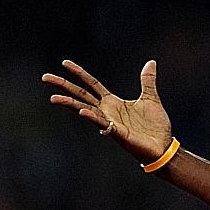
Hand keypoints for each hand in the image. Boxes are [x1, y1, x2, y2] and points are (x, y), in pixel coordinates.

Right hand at [43, 59, 170, 163]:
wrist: (164, 147)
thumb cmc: (156, 126)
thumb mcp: (151, 98)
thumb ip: (147, 80)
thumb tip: (151, 62)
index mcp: (113, 102)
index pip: (91, 83)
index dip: (79, 73)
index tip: (65, 62)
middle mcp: (107, 111)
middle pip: (81, 95)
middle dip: (63, 86)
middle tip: (45, 77)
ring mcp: (110, 122)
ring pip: (85, 109)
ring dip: (70, 103)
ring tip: (53, 98)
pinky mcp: (118, 133)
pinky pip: (103, 124)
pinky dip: (93, 118)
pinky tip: (82, 112)